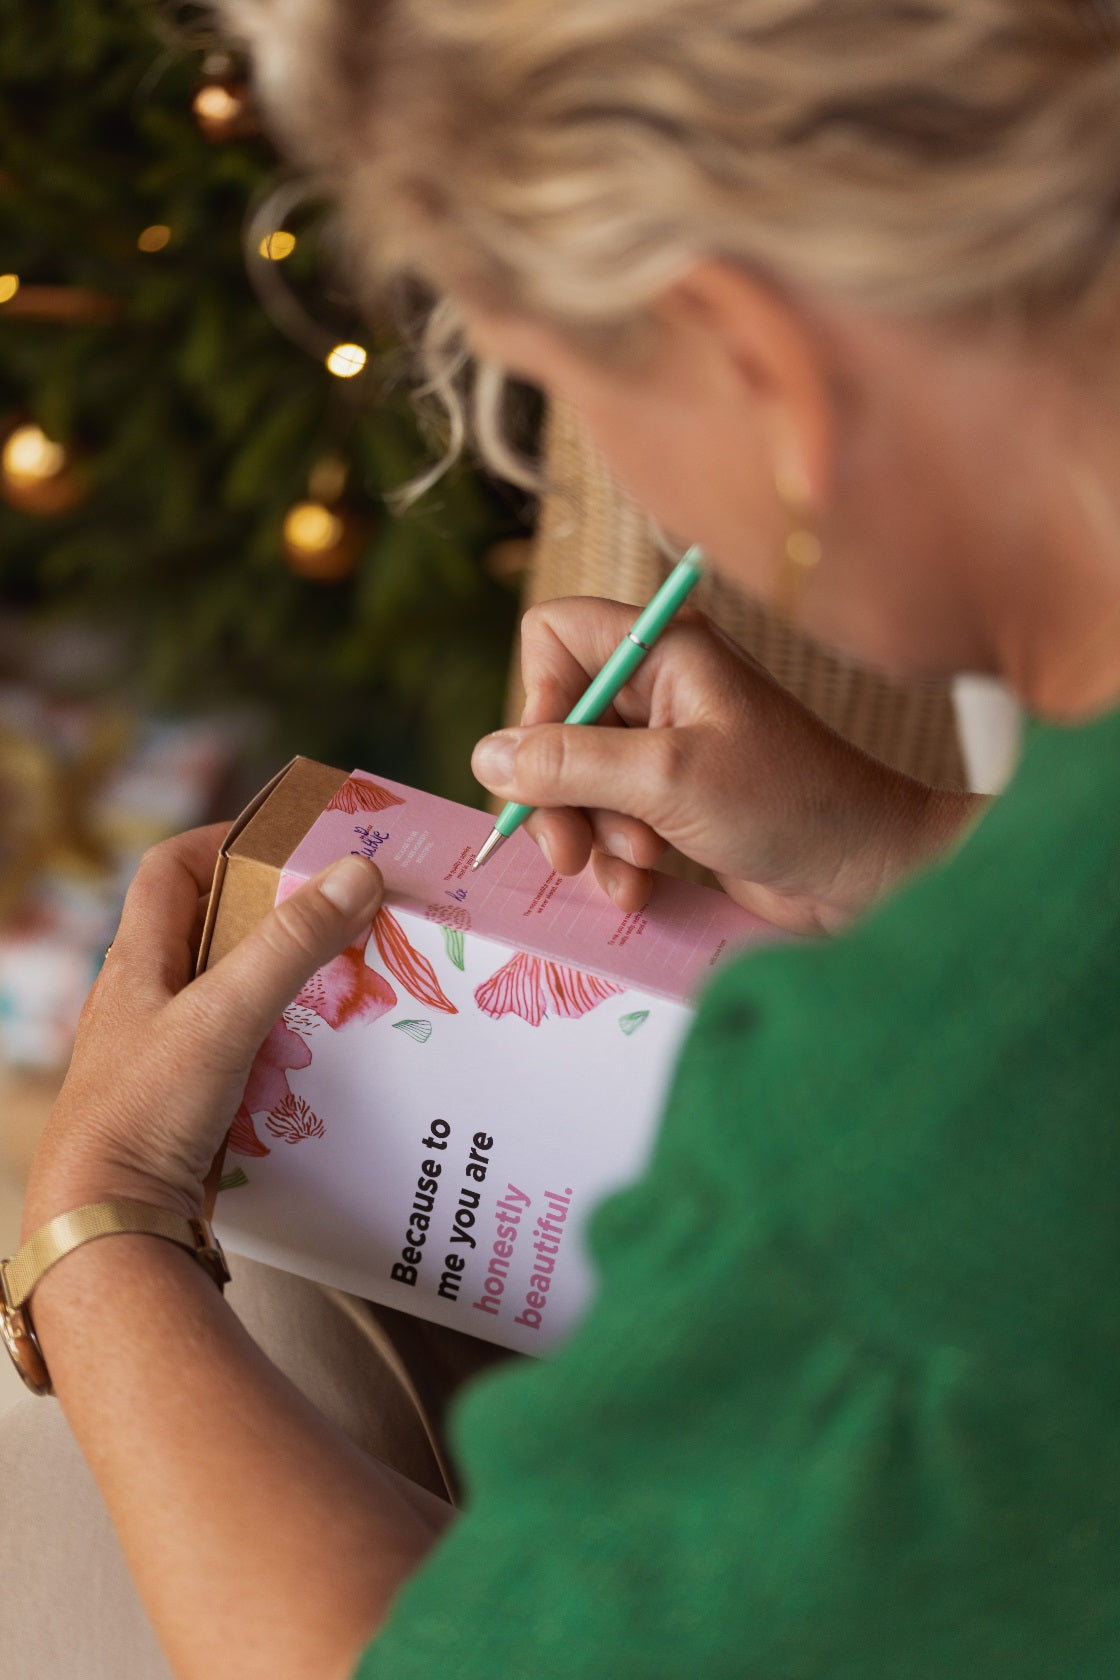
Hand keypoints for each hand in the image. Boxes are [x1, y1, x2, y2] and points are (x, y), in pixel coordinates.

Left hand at [22, 827, 383, 1235]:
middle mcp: (141, 997)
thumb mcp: (224, 1015)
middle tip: (332, 913)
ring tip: (336, 978)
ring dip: (277, 978)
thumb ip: (289, 946)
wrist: (106, 1220)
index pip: (170, 869)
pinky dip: (273, 1035)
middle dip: (270, 914)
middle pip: (206, 927)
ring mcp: (158, 1049)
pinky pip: (233, 1044)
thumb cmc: (146, 1108)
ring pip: (224, 989)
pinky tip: (309, 1052)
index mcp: (136, 959)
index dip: (223, 842)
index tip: (287, 845)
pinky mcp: (179, 1097)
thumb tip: (356, 871)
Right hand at [473, 597, 976, 932]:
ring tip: (634, 868)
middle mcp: (660, 689)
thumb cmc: (789, 805)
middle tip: (570, 852)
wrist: (868, 875)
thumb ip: (570, 765)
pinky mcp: (672, 803)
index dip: (539, 700)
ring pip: (574, 782)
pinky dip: (614, 858)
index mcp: (665, 650)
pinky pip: (607, 822)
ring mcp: (665, 748)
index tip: (549, 763)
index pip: (554, 637)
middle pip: (554, 722)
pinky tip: (640, 888)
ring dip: (591, 835)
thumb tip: (485, 758)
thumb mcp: (667, 780)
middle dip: (558, 793)